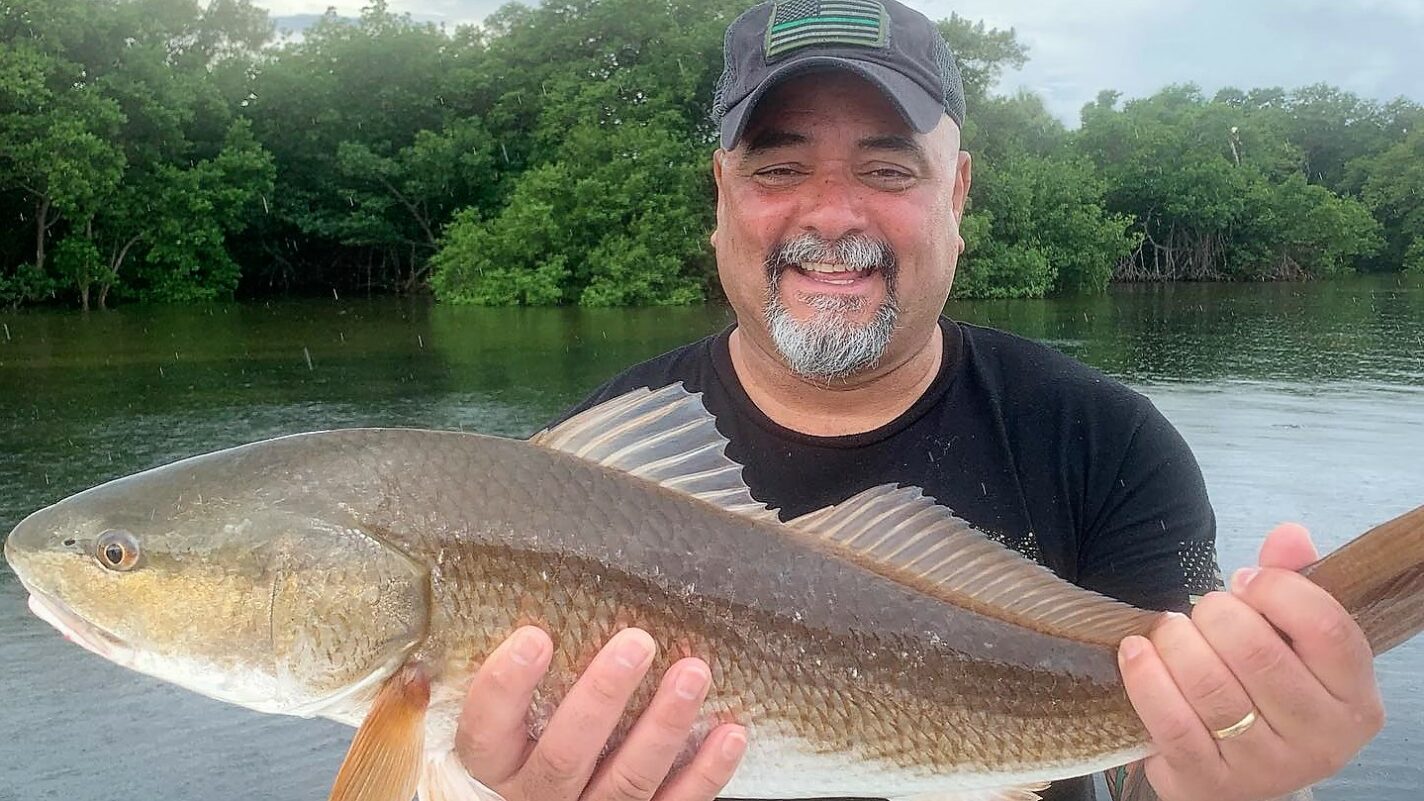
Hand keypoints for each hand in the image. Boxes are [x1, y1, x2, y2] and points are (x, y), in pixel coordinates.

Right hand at [455, 626, 747, 800]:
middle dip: (603, 697)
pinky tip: (729, 733)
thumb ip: (516, 692)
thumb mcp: (506, 731)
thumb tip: (539, 612)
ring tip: (693, 672)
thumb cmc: (527, 752)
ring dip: (664, 725)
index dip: (506, 686)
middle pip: (564, 756)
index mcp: (495, 768)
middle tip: (637, 642)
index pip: (486, 730)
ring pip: (626, 781)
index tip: (536, 636)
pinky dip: (707, 773)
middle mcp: (537, 799)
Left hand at [1118, 523, 1384, 800]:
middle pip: (1259, 654)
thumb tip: (1288, 536)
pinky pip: (1172, 724)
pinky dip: (1147, 679)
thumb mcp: (1292, 640)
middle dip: (1216, 615)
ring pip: (1212, 688)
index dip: (1277, 591)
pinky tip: (1136, 652)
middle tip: (1203, 610)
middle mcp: (1321, 739)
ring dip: (1176, 643)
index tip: (1243, 581)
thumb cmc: (1265, 688)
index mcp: (1354, 697)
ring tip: (1168, 628)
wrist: (1238, 765)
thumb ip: (1293, 583)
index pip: (1326, 628)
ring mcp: (1266, 768)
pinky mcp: (1210, 784)